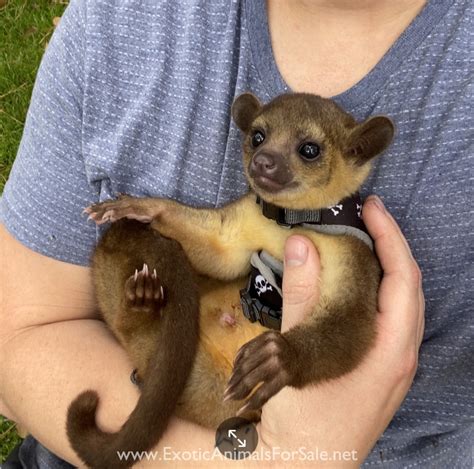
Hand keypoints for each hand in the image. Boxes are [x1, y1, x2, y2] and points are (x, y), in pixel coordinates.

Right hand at [256, 195, 424, 465]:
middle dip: (390, 246)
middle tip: (364, 218)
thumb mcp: (297, 353)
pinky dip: (373, 293)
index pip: (403, 278)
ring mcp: (392, 364)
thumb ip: (302, 296)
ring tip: (360, 243)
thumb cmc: (304, 417)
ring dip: (384, 269)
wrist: (305, 466)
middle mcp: (401, 355)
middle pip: (408, 287)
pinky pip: (386, 320)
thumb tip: (301, 244)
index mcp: (391, 349)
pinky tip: (352, 286)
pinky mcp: (378, 370)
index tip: (371, 208)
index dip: (390, 237)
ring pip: (400, 304)